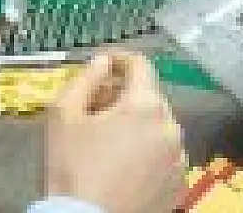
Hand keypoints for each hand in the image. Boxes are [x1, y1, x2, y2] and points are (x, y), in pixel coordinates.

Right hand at [45, 51, 185, 212]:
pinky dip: (149, 152)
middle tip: (97, 109)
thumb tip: (104, 61)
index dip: (120, 59)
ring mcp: (179, 157)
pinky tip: (125, 166)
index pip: (140, 65)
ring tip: (110, 142)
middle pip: (149, 97)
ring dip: (139, 125)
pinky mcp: (179, 183)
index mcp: (146, 105)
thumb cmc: (72, 168)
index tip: (105, 64)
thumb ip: (85, 78)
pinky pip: (165, 155)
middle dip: (125, 97)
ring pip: (159, 127)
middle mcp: (171, 126)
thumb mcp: (63, 115)